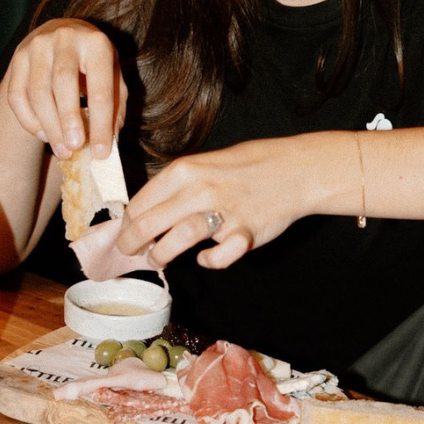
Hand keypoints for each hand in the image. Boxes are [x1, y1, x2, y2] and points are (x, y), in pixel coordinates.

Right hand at [5, 18, 126, 158]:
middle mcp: (65, 39)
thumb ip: (115, 105)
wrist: (64, 32)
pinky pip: (16, 95)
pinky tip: (44, 135)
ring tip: (62, 149)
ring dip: (49, 126)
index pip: (99, 88)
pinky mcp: (18, 57)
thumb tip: (111, 141)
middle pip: (62, 84)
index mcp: (96, 44)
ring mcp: (37, 46)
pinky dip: (29, 120)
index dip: (101, 123)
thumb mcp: (113, 75)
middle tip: (74, 148)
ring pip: (37, 92)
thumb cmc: (93, 60)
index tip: (101, 152)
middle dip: (68, 121)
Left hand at [116, 137, 314, 269]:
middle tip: (131, 253)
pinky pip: (216, 258)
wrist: (296, 170)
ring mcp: (222, 213)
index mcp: (185, 170)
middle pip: (147, 225)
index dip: (127, 223)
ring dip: (159, 257)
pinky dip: (207, 262)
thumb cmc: (251, 165)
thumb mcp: (207, 162)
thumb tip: (147, 209)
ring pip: (175, 242)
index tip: (127, 232)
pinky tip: (206, 257)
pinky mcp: (244, 234)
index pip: (139, 203)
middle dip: (131, 245)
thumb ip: (178, 183)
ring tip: (158, 260)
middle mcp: (199, 190)